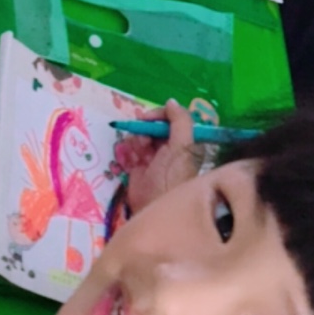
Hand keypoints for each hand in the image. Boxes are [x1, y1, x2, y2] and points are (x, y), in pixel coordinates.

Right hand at [116, 101, 199, 215]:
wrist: (153, 212)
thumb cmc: (172, 179)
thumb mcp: (182, 148)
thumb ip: (180, 122)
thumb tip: (171, 102)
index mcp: (185, 143)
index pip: (173, 119)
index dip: (160, 115)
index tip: (147, 118)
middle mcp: (170, 149)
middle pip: (154, 127)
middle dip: (146, 128)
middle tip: (142, 137)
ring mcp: (152, 160)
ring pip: (141, 137)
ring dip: (136, 138)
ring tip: (138, 151)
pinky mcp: (137, 170)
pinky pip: (130, 151)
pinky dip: (128, 150)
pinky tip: (130, 157)